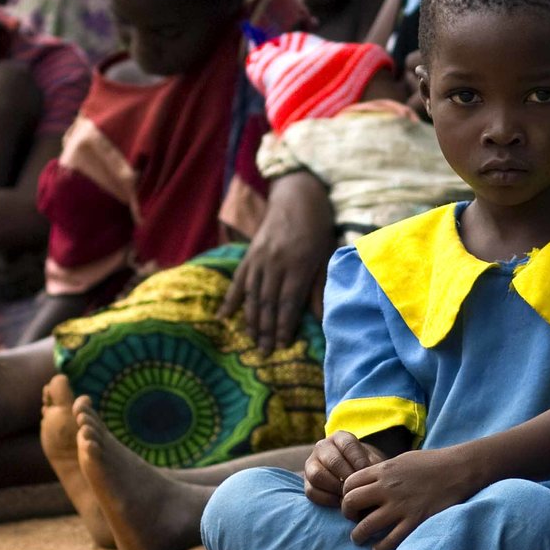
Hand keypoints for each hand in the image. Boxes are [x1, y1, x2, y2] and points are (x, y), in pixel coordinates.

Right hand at [221, 173, 332, 353]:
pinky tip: (223, 316)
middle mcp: (276, 263)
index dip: (284, 326)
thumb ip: (319, 287)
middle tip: (264, 352)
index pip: (288, 303)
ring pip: (252, 295)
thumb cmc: (318, 229)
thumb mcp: (326, 256)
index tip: (282, 345)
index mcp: (298, 265)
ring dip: (250, 320)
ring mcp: (259, 258)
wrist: (298, 197)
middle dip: (266, 330)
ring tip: (251, 340)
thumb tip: (322, 319)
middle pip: (268, 303)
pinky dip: (230, 299)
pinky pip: (238, 280)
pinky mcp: (249, 254)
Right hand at [302, 432, 386, 511]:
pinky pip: (311, 491)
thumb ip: (373, 466)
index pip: (348, 445)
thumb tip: (372, 477)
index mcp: (340, 437)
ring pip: (318, 475)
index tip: (368, 476)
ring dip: (335, 488)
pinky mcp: (305, 481)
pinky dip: (326, 499)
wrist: (351, 476)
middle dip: (348, 478)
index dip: (359, 462)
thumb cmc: (364, 467)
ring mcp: (311, 463)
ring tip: (349, 496)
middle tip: (359, 489)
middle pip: (333, 462)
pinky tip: (339, 502)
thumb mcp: (371, 461)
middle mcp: (322, 446)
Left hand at [340, 447, 480, 549]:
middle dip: (347, 514)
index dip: (345, 495)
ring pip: (365, 527)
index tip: (352, 502)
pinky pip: (389, 541)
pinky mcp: (414, 521)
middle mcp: (387, 487)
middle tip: (353, 520)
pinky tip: (379, 548)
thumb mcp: (403, 459)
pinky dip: (379, 548)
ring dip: (358, 535)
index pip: (349, 483)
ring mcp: (400, 506)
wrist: (460, 469)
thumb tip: (368, 484)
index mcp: (384, 469)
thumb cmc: (433, 462)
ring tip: (359, 538)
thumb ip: (383, 472)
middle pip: (351, 503)